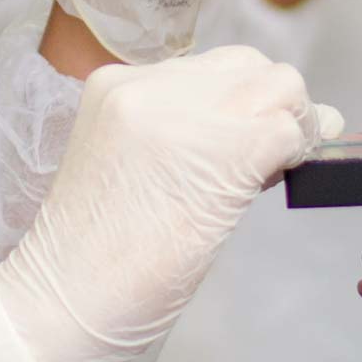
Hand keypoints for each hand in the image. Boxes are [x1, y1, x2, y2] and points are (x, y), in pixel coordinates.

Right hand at [0, 46, 342, 361]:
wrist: (64, 297)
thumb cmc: (96, 250)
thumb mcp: (130, 162)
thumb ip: (185, 130)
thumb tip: (265, 118)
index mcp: (118, 84)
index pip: (209, 68)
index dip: (239, 101)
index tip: (243, 138)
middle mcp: (150, 84)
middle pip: (249, 65)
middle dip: (271, 103)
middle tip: (267, 154)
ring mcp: (188, 113)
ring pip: (281, 85)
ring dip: (292, 123)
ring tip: (271, 168)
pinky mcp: (225, 148)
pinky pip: (288, 130)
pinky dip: (297, 153)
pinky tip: (271, 182)